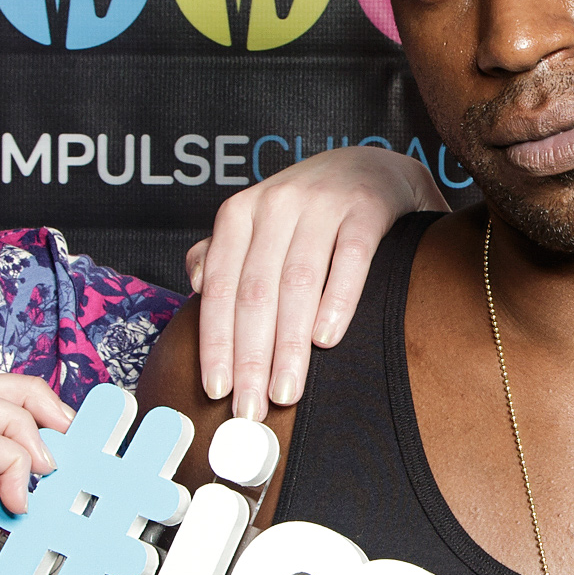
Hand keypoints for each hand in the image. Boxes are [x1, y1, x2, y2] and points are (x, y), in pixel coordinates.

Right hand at [0, 371, 71, 574]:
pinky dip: (12, 462)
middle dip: (24, 394)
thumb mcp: (16, 569)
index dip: (28, 408)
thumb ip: (38, 535)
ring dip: (18, 423)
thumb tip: (80, 517)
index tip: (67, 444)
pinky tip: (23, 507)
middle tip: (60, 439)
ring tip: (42, 473)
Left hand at [186, 147, 444, 421]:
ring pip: (297, 283)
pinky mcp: (367, 208)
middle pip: (255, 292)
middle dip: (251, 357)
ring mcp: (323, 203)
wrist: (376, 166)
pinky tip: (327, 340)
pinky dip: (337, 300)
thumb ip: (225, 253)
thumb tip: (197, 284)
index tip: (216, 391)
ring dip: (290, 345)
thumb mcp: (260, 224)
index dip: (216, 342)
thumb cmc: (311, 211)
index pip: (220, 287)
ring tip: (287, 392)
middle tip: (250, 408)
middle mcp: (276, 203)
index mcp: (241, 213)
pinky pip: (350, 259)